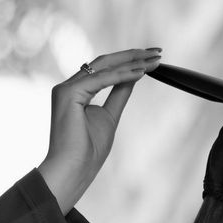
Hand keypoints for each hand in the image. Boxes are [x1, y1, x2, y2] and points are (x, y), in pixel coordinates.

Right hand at [38, 47, 161, 211]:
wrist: (73, 170)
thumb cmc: (88, 151)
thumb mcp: (110, 116)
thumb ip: (119, 94)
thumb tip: (133, 75)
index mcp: (76, 91)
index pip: (105, 68)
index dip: (128, 60)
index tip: (152, 59)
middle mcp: (68, 86)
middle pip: (104, 62)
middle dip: (133, 55)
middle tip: (157, 52)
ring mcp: (65, 88)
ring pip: (103, 66)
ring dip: (131, 61)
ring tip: (154, 61)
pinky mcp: (67, 93)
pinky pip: (101, 79)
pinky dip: (122, 75)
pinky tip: (141, 72)